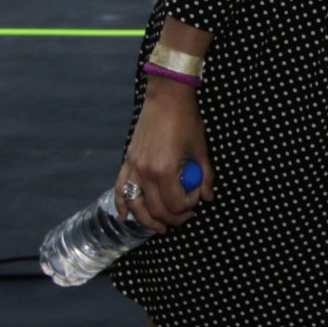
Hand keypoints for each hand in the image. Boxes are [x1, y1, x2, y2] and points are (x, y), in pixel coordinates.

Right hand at [116, 77, 213, 232]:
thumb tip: (207, 197)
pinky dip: (122, 205)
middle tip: (185, 216)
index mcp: (165, 170)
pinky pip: (120, 190)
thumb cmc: (187, 121)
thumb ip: (205, 175)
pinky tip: (125, 217)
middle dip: (173, 218)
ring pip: (135, 206)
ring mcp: (132, 168)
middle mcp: (145, 173)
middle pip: (156, 209)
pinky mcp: (127, 162)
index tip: (198, 197)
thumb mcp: (201, 149)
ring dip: (147, 221)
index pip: (175, 204)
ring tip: (160, 227)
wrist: (167, 98)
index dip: (189, 206)